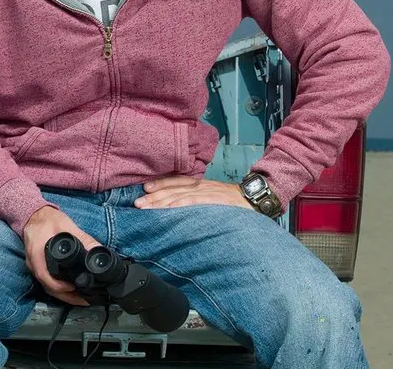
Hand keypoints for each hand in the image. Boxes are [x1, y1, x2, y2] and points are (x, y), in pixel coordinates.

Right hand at [22, 205, 100, 305]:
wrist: (33, 215)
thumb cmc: (48, 220)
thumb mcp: (66, 225)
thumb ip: (83, 238)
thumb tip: (98, 250)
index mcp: (37, 252)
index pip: (44, 275)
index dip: (58, 285)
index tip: (73, 287)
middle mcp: (33, 263)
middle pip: (47, 286)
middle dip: (66, 296)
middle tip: (84, 299)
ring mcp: (34, 266)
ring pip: (47, 287)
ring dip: (64, 295)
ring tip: (81, 298)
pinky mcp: (38, 267)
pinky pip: (47, 282)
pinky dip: (59, 289)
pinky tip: (71, 290)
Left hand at [135, 176, 251, 209]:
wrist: (256, 199)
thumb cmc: (235, 202)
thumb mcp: (215, 196)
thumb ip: (199, 199)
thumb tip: (182, 207)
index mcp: (201, 184)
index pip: (177, 182)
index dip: (160, 184)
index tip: (144, 188)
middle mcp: (201, 186)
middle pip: (172, 189)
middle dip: (153, 196)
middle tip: (136, 203)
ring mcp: (206, 193)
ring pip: (178, 196)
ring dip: (159, 202)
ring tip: (144, 208)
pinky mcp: (213, 201)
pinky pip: (192, 202)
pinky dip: (178, 205)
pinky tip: (166, 210)